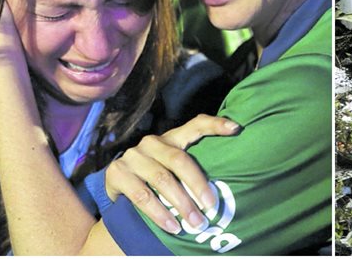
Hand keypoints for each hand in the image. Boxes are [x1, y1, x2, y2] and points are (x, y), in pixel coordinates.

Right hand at [104, 114, 240, 233]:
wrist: (116, 187)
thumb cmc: (154, 179)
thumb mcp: (172, 169)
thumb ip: (191, 169)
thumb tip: (227, 184)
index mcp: (171, 138)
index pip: (195, 125)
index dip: (215, 125)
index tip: (235, 128)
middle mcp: (151, 143)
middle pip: (179, 159)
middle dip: (197, 185)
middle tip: (211, 207)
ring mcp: (133, 157)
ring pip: (161, 179)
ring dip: (181, 204)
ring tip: (195, 222)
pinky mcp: (117, 173)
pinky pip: (141, 195)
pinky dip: (159, 214)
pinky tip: (171, 226)